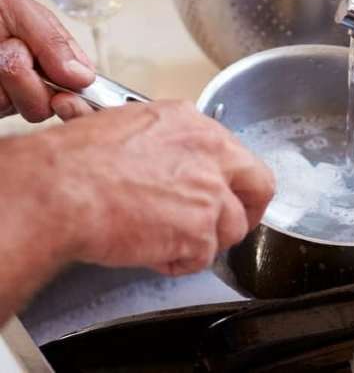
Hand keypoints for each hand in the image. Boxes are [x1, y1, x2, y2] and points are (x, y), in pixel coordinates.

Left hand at [0, 0, 95, 120]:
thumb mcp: (19, 10)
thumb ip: (54, 41)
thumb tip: (83, 77)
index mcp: (56, 61)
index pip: (87, 88)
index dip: (84, 96)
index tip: (71, 90)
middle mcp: (39, 84)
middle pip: (61, 106)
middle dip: (37, 83)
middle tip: (17, 59)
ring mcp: (13, 99)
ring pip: (32, 109)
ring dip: (13, 77)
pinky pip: (2, 107)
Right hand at [1, 100, 274, 275]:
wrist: (62, 190)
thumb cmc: (77, 161)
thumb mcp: (129, 128)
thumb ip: (167, 145)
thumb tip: (171, 161)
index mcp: (194, 125)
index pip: (237, 155)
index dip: (232, 180)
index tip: (226, 192)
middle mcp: (212, 155)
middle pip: (259, 187)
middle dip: (249, 210)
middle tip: (229, 226)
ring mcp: (211, 194)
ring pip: (232, 228)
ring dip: (205, 241)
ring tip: (169, 240)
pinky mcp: (201, 231)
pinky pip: (202, 257)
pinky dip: (179, 261)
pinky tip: (153, 251)